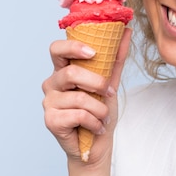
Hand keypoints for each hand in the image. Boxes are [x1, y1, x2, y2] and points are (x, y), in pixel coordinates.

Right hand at [42, 28, 131, 166]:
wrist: (97, 144)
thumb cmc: (100, 111)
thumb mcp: (110, 83)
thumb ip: (115, 58)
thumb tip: (127, 30)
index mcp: (63, 70)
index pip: (56, 49)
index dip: (73, 47)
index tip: (93, 53)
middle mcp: (51, 83)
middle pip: (70, 73)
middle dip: (97, 83)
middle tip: (109, 93)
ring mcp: (48, 102)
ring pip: (78, 97)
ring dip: (100, 108)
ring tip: (104, 116)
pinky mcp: (50, 120)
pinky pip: (78, 115)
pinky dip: (95, 122)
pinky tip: (96, 127)